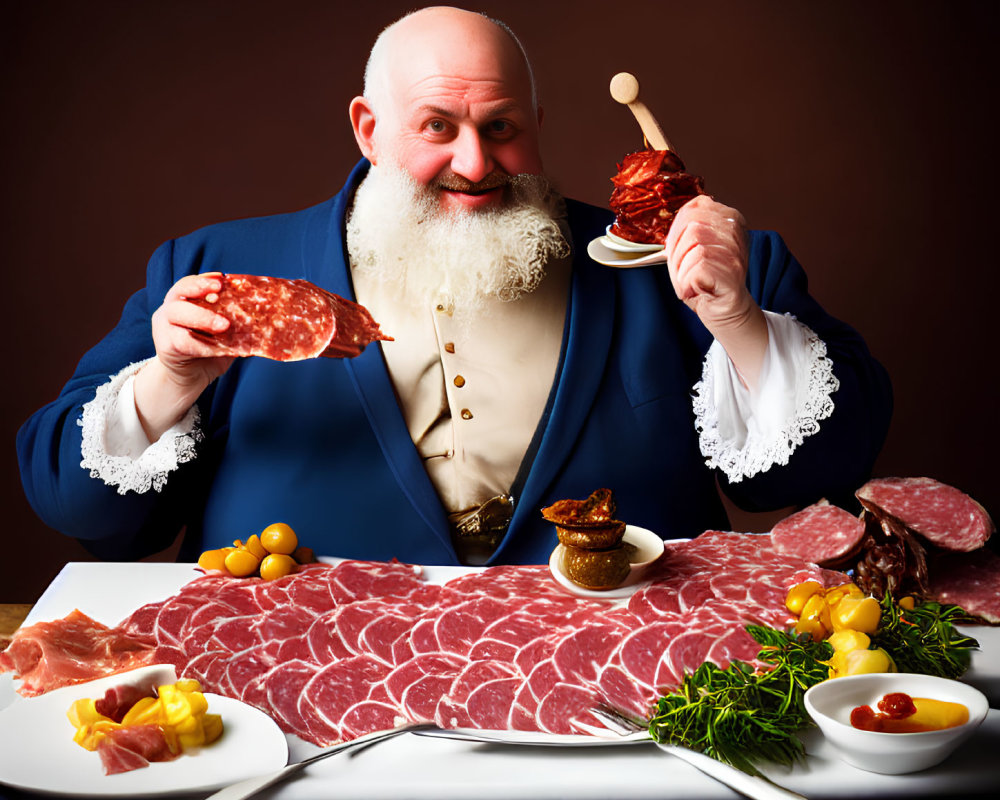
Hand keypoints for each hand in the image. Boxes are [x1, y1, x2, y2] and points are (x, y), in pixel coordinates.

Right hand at [134, 273, 235, 439]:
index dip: (204, 279)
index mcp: (185, 301)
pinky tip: (216, 349)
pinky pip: (183, 341)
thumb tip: (268, 320)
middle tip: (219, 292)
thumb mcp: (226, 335)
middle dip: (200, 289)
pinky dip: (202, 345)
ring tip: (224, 325)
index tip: (222, 278)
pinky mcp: (165, 346)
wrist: (190, 379)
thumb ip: (238, 324)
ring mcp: (163, 327)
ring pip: (178, 313)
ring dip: (203, 317)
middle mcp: (170, 309)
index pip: (191, 283)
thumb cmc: (209, 351)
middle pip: (180, 292)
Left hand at [665, 196, 767, 385]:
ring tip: (692, 280)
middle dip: (678, 251)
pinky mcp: (731, 274)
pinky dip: (687, 283)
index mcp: (730, 219)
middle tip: (686, 269)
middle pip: (692, 226)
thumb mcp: (692, 247)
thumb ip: (686, 226)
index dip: (678, 228)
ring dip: (682, 270)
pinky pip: (696, 270)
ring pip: (693, 247)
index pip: (695, 207)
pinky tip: (697, 288)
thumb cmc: (704, 279)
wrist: (723, 310)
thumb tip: (680, 215)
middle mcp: (736, 232)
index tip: (678, 247)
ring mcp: (736, 253)